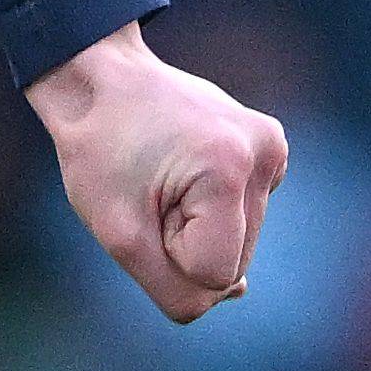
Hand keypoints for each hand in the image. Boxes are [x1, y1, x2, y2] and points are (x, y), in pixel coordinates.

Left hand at [25, 23, 287, 323]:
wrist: (99, 78)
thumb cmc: (98, 152)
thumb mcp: (119, 237)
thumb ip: (176, 290)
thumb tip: (237, 292)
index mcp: (229, 168)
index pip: (216, 274)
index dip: (169, 255)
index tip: (144, 206)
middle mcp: (265, 152)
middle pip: (234, 260)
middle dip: (186, 244)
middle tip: (150, 193)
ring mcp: (273, 146)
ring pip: (240, 241)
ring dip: (197, 227)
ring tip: (165, 177)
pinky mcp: (271, 146)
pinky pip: (244, 214)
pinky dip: (210, 207)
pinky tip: (184, 168)